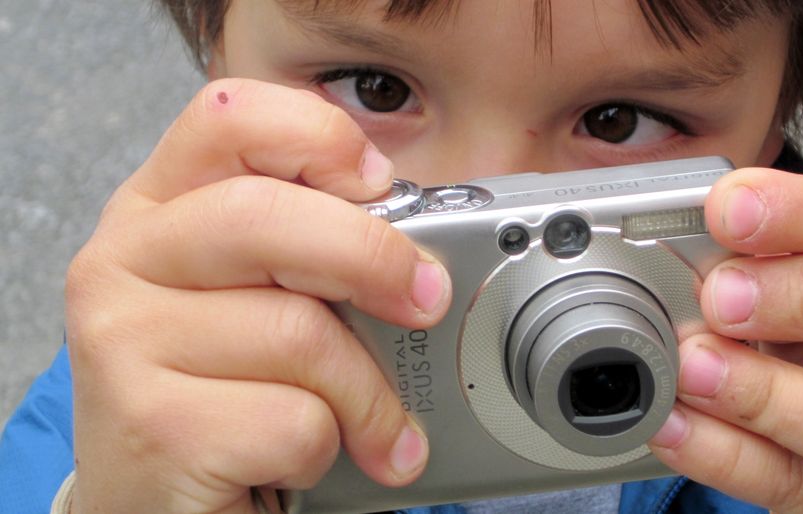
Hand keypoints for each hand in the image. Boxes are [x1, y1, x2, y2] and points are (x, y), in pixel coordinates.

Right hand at [65, 79, 450, 512]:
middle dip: (375, 260)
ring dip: (367, 393)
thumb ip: (310, 249)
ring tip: (377, 426)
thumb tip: (418, 249)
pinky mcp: (150, 426)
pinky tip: (310, 460)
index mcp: (160, 207)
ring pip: (298, 332)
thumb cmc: (225, 390)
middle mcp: (126, 259)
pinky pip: (292, 420)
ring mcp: (124, 341)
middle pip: (268, 218)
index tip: (378, 185)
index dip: (319, 136)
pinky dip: (329, 448)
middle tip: (426, 301)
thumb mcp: (260, 296)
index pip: (227, 115)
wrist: (159, 503)